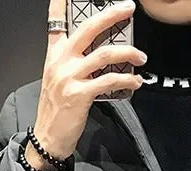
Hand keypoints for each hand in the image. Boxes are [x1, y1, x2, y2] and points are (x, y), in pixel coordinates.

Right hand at [25, 0, 147, 169]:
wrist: (48, 137)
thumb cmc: (57, 110)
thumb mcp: (60, 80)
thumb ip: (75, 63)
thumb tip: (104, 55)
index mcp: (54, 55)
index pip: (56, 22)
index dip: (61, 4)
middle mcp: (61, 61)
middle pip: (88, 28)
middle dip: (111, 15)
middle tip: (129, 8)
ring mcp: (70, 77)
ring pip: (104, 54)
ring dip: (128, 53)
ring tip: (142, 57)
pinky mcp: (80, 95)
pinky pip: (109, 81)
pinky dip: (126, 79)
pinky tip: (136, 81)